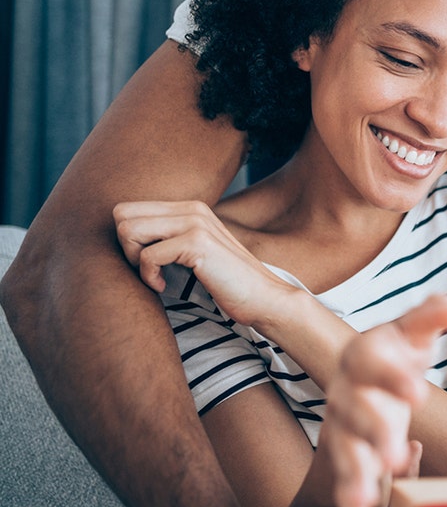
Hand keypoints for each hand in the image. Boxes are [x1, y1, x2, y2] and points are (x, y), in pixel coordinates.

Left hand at [113, 200, 296, 325]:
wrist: (264, 298)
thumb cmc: (227, 283)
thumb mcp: (195, 253)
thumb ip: (169, 238)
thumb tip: (125, 238)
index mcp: (190, 208)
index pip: (129, 208)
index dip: (129, 239)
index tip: (147, 262)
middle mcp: (192, 209)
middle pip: (122, 214)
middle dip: (127, 246)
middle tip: (148, 269)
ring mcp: (195, 223)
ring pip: (129, 230)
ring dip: (135, 260)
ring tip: (156, 276)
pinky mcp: (197, 243)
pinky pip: (148, 256)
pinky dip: (150, 277)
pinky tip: (165, 287)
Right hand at [321, 295, 446, 506]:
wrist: (364, 376)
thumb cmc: (394, 354)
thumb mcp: (412, 332)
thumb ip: (431, 316)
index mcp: (361, 357)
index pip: (373, 363)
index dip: (393, 377)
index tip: (419, 392)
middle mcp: (346, 395)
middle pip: (357, 414)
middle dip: (375, 432)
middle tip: (395, 452)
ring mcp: (343, 432)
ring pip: (346, 455)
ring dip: (354, 477)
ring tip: (365, 498)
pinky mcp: (348, 462)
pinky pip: (347, 489)